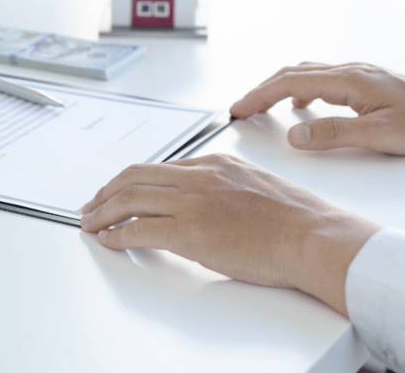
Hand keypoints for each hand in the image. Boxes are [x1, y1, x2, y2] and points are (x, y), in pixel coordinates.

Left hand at [80, 154, 380, 315]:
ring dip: (103, 211)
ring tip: (90, 222)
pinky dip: (116, 234)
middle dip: (107, 191)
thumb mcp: (257, 186)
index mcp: (216, 163)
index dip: (134, 181)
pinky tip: (108, 240)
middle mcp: (200, 176)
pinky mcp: (189, 231)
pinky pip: (138, 229)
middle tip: (92, 204)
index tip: (122, 192)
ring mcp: (193, 202)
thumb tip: (207, 205)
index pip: (162, 167)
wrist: (314, 237)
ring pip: (130, 199)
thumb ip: (226, 188)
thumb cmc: (298, 221)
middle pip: (136, 176)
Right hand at [229, 62, 404, 154]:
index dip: (258, 95)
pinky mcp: (363, 82)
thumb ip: (333, 134)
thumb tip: (295, 135)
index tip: (238, 108)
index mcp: (347, 80)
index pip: (289, 82)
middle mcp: (349, 71)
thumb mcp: (378, 135)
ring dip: (278, 87)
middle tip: (240, 107)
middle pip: (292, 73)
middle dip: (261, 90)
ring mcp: (356, 74)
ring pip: (305, 73)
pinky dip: (299, 89)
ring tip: (262, 104)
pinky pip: (321, 79)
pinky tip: (301, 104)